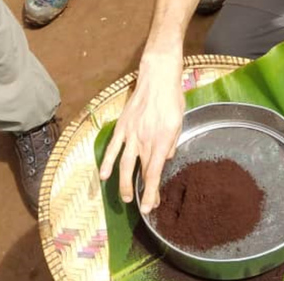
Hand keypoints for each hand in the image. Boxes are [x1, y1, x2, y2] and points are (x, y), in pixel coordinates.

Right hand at [99, 57, 183, 213]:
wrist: (157, 77)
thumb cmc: (172, 98)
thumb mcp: (180, 121)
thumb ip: (172, 143)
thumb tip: (164, 159)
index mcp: (162, 140)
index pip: (154, 172)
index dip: (151, 192)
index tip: (150, 207)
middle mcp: (145, 140)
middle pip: (141, 172)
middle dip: (142, 192)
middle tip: (144, 206)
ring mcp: (131, 133)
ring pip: (124, 164)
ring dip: (123, 183)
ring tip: (125, 198)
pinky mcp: (122, 126)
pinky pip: (113, 148)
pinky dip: (107, 162)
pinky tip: (104, 176)